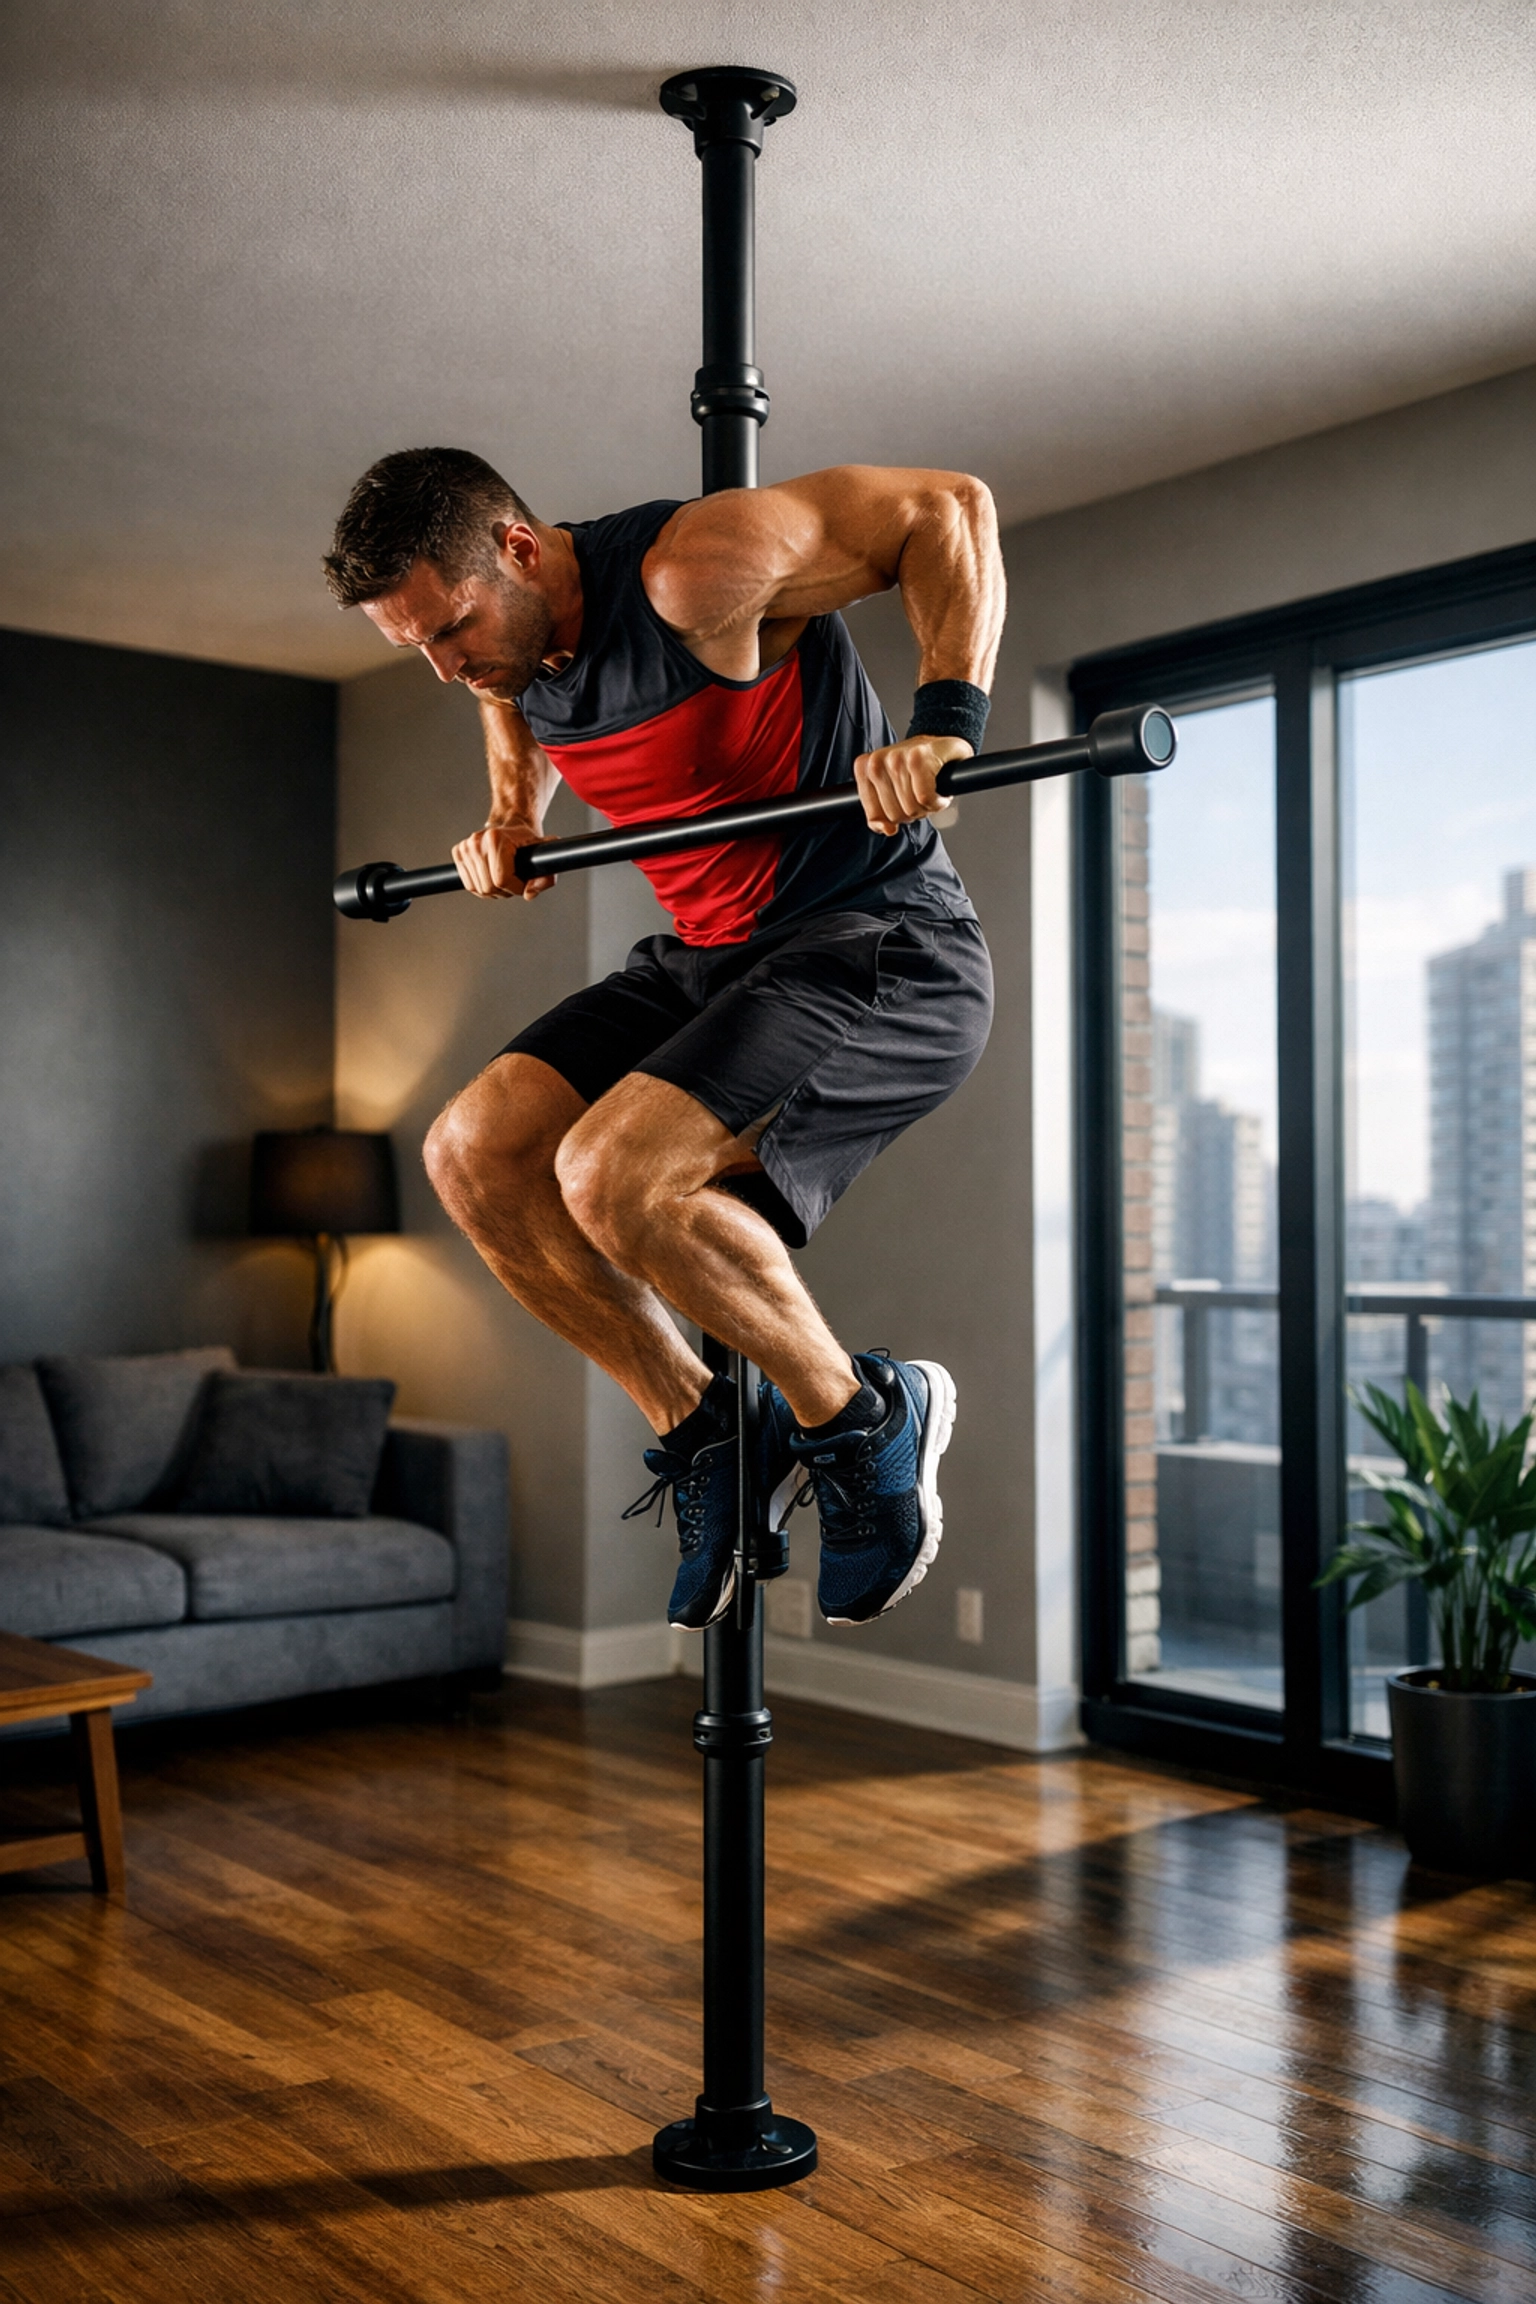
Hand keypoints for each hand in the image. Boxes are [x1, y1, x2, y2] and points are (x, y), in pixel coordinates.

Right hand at [451, 822, 555, 900]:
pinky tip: (491, 876)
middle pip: (488, 887)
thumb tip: (528, 894)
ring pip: (477, 889)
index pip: (501, 880)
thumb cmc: (527, 841)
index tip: (522, 881)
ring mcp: (465, 847)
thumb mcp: (544, 857)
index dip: (514, 887)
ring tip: (503, 877)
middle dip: (504, 890)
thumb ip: (545, 878)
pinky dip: (481, 887)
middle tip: (513, 880)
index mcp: (495, 838)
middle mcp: (476, 841)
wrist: (512, 826)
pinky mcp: (458, 852)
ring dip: (493, 890)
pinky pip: (468, 884)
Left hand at [853, 734, 971, 835]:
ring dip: (927, 808)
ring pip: (910, 808)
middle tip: (920, 797)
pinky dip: (937, 802)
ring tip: (930, 792)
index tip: (903, 803)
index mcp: (864, 768)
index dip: (894, 817)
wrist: (941, 746)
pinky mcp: (918, 759)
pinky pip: (925, 799)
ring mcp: (896, 758)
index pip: (874, 814)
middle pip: (894, 814)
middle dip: (912, 813)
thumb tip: (886, 829)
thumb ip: (880, 813)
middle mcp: (876, 762)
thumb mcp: (889, 790)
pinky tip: (939, 793)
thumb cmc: (916, 768)